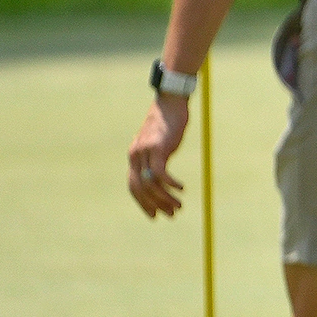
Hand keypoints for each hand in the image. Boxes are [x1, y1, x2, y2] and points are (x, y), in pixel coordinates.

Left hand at [128, 96, 189, 216]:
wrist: (170, 102)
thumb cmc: (168, 123)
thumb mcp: (158, 144)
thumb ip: (155, 158)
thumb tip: (162, 176)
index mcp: (134, 156)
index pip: (133, 187)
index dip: (143, 204)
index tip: (155, 215)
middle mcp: (136, 156)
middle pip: (141, 189)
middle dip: (155, 205)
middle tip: (172, 214)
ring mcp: (145, 152)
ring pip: (151, 184)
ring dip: (166, 199)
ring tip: (179, 206)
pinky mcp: (157, 148)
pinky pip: (161, 174)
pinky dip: (171, 184)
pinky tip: (182, 188)